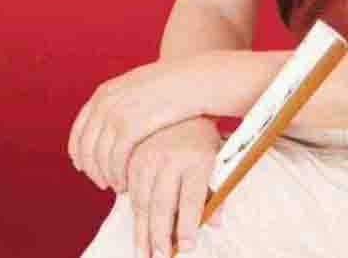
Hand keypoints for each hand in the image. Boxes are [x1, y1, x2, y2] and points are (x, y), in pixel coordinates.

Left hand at [68, 58, 206, 192]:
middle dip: (91, 168)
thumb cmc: (172, 84)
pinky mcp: (131, 126)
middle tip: (101, 182)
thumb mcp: (138, 84)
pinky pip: (115, 159)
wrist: (193, 79)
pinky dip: (117, 175)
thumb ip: (120, 100)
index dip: (79, 152)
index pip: (78, 130)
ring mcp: (117, 113)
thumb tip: (108, 122)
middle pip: (86, 146)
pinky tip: (125, 182)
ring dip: (105, 175)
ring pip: (99, 157)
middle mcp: (105, 102)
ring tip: (116, 185)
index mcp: (105, 92)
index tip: (84, 167)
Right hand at [128, 117, 222, 257]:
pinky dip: (133, 213)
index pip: (191, 199)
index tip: (188, 248)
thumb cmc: (202, 136)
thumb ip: (216, 190)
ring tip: (144, 254)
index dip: (188, 226)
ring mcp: (148, 157)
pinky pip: (130, 191)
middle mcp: (170, 158)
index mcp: (197, 158)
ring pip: (142, 202)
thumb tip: (215, 222)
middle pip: (162, 205)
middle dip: (160, 236)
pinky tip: (137, 229)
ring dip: (142, 231)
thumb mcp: (217, 158)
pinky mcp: (133, 157)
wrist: (178, 105)